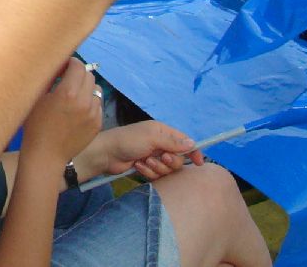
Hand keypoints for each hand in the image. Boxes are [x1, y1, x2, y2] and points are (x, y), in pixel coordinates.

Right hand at [21, 58, 101, 164]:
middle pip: (89, 76)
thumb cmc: (36, 124)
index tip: (62, 67)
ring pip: (96, 89)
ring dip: (85, 88)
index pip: (78, 66)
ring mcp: (94, 114)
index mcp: (68, 93)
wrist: (46, 154)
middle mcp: (85, 101)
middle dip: (78, 74)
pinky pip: (97, 105)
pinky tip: (77, 110)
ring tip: (73, 96)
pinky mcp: (98, 124)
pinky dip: (89, 102)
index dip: (70, 63)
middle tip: (66, 80)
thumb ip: (49, 78)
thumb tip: (57, 65)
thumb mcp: (38, 97)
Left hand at [74, 120, 202, 182]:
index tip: (199, 162)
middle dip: (169, 161)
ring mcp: (153, 156)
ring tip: (144, 162)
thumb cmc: (128, 140)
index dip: (193, 151)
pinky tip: (138, 167)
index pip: (184, 141)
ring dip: (157, 167)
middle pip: (178, 159)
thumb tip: (192, 143)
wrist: (107, 154)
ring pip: (168, 169)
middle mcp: (160, 143)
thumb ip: (172, 141)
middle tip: (159, 157)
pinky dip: (148, 172)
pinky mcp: (147, 168)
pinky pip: (157, 175)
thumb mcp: (151, 137)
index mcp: (162, 132)